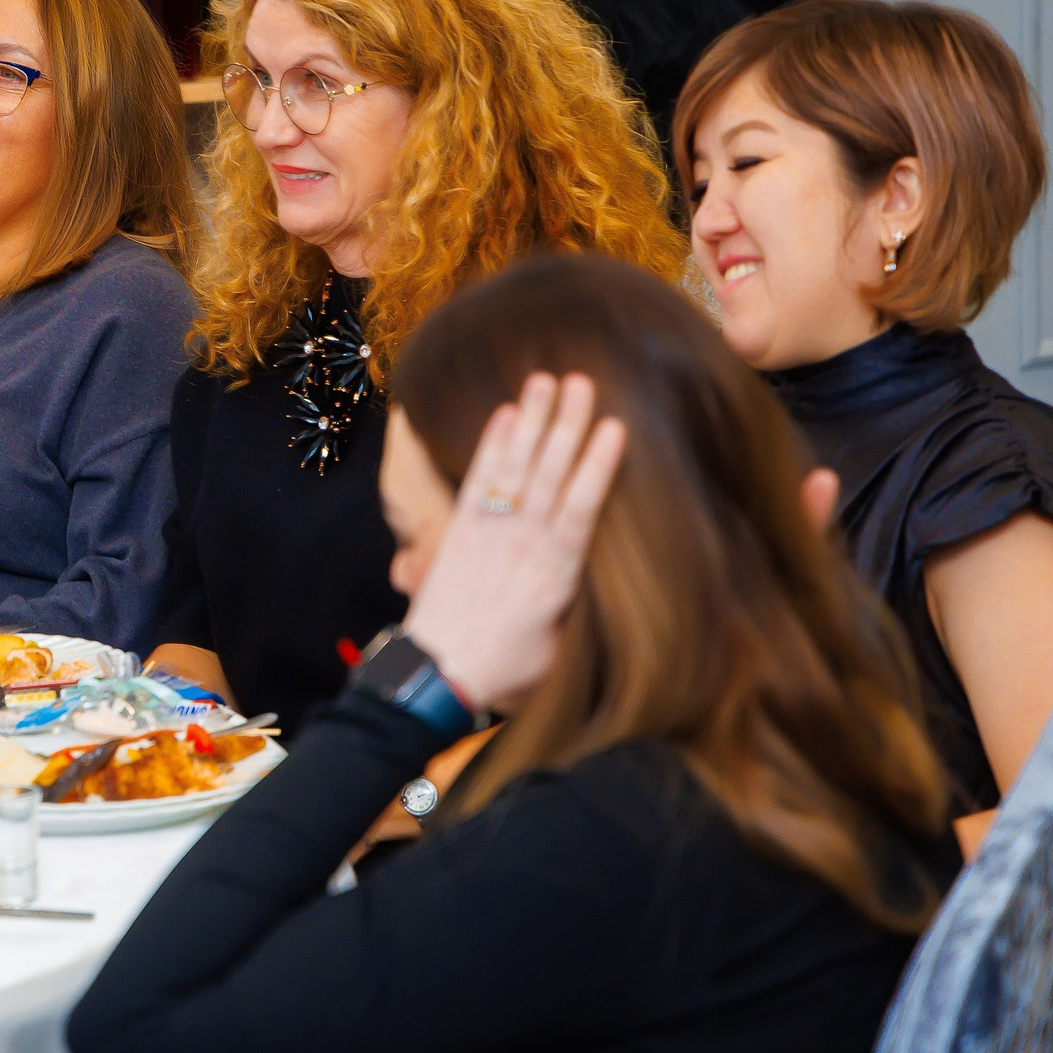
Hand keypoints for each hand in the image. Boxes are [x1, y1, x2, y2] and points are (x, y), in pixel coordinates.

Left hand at [400, 372, 625, 714]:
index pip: (581, 512)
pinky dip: (490, 446)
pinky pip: (477, 481)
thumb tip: (606, 571)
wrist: (437, 673)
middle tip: (581, 381)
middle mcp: (522, 546)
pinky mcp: (459, 530)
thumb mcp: (560, 648)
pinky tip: (504, 415)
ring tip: (544, 380)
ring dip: (530, 423)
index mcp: (555, 576)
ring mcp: (488, 534)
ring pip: (513, 469)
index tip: (615, 429)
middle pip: (547, 477)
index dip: (597, 469)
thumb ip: (580, 603)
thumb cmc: (507, 666)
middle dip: (565, 427)